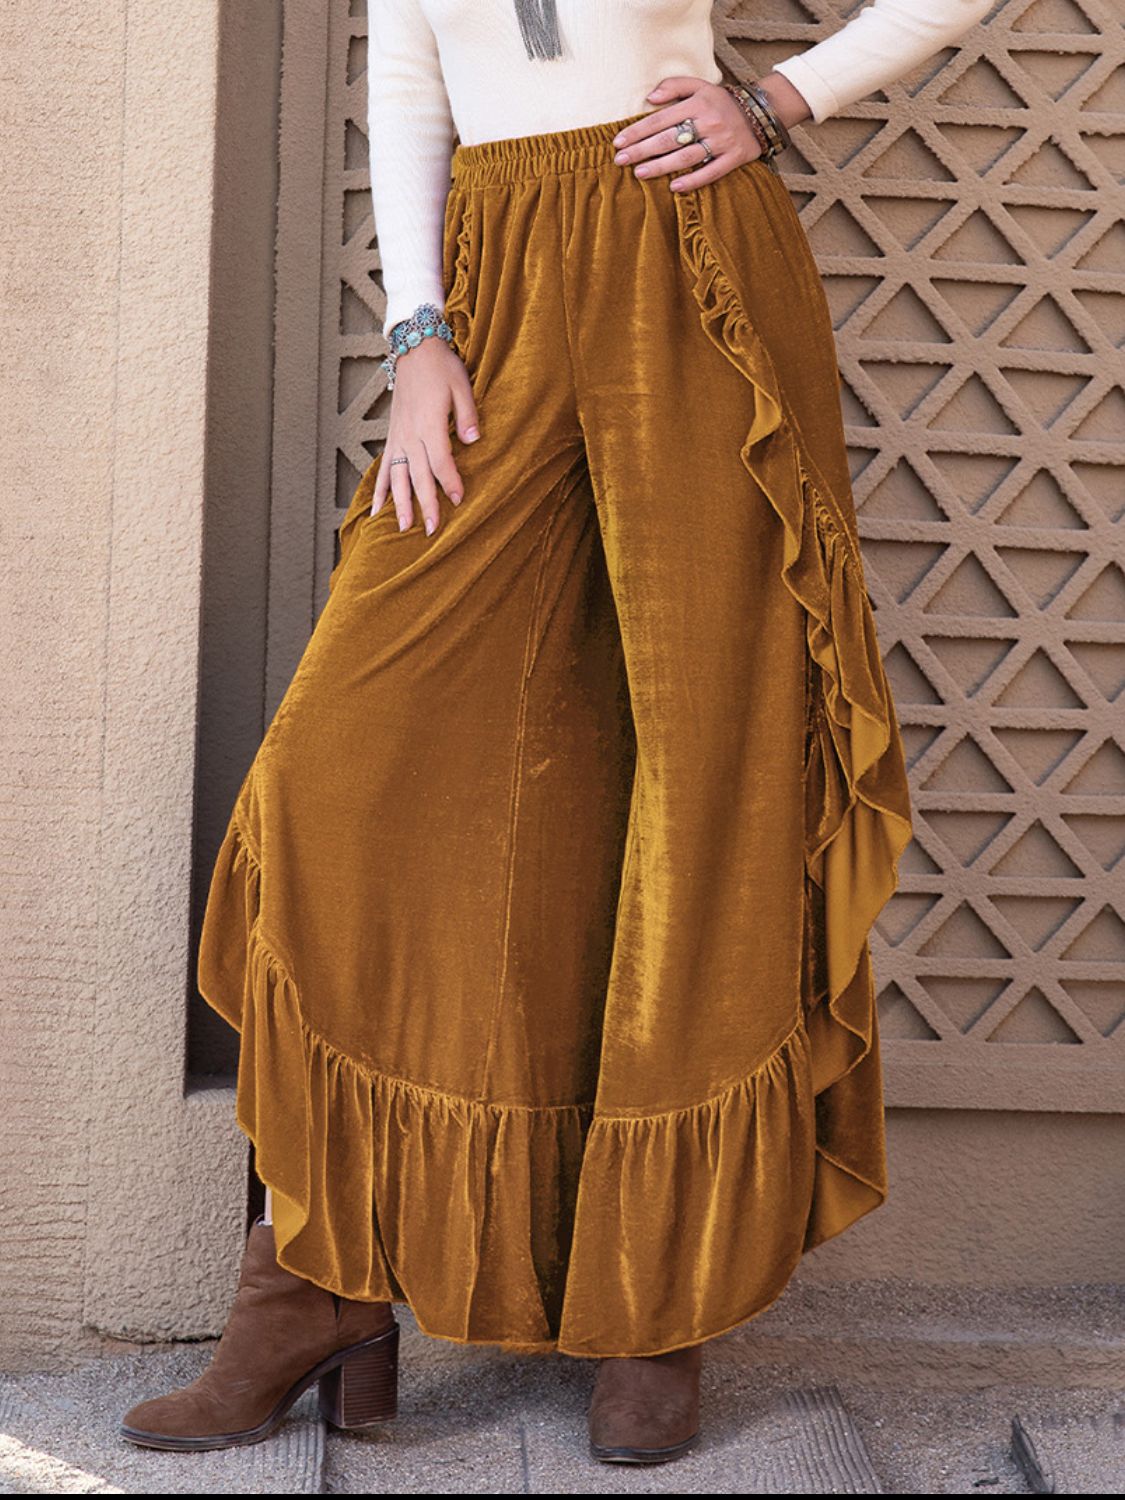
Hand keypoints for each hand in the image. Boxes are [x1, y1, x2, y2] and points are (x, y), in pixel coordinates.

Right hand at [372, 338, 479, 534]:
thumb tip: (474, 441)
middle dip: (425, 504)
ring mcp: (398, 437)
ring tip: (404, 528)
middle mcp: (410, 434)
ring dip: (400, 503)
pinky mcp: (392, 437)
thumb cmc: (441, 367)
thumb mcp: (462, 387)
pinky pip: (383, 468)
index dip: (449, 481)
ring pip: (397, 477)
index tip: (458, 499)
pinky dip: (379, 490)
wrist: (414, 349)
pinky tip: (377, 511)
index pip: (440, 460)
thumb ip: (467, 416)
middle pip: (418, 475)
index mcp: (429, 423)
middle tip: (432, 529)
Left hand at [612, 73, 810, 191]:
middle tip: (621, 161)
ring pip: (686, 157)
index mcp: (698, 103)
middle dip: (642, 150)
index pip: (661, 119)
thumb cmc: (722, 102)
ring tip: (639, 173)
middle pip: (669, 139)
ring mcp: (722, 142)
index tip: (619, 142)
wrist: (761, 113)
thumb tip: (649, 98)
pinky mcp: (734, 159)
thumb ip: (674, 86)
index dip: (638, 131)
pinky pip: (710, 172)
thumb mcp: (701, 86)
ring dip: (660, 166)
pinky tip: (673, 187)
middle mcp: (709, 122)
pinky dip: (692, 181)